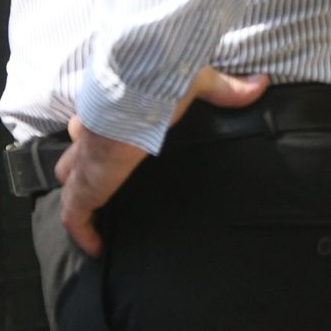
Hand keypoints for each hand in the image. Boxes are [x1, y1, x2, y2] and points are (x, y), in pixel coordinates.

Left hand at [54, 71, 264, 256]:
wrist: (143, 83)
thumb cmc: (163, 80)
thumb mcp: (197, 83)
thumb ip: (225, 87)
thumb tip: (260, 83)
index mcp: (112, 110)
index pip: (94, 126)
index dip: (95, 139)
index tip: (111, 151)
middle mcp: (92, 135)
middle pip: (74, 156)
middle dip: (79, 169)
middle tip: (98, 186)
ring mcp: (87, 161)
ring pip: (70, 183)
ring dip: (80, 199)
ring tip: (97, 220)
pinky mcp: (88, 184)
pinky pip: (76, 216)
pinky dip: (84, 233)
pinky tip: (97, 250)